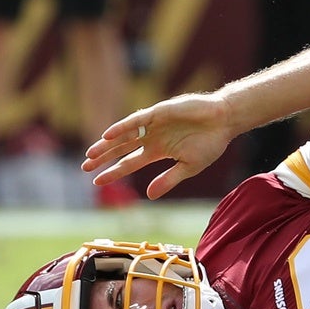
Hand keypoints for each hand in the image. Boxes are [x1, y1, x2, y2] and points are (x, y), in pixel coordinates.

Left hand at [82, 92, 237, 198]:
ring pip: (124, 135)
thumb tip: (149, 196)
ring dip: (107, 144)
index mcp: (159, 151)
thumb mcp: (189, 166)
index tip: (97, 183)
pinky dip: (122, 127)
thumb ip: (168, 179)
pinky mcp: (159, 112)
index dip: (114, 172)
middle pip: (122, 149)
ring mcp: (154, 124)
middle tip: (84, 168)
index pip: (130, 163)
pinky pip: (136, 120)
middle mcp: (152, 137)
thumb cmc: (211, 143)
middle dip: (103, 158)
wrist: (225, 121)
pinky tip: (108, 135)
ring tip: (90, 154)